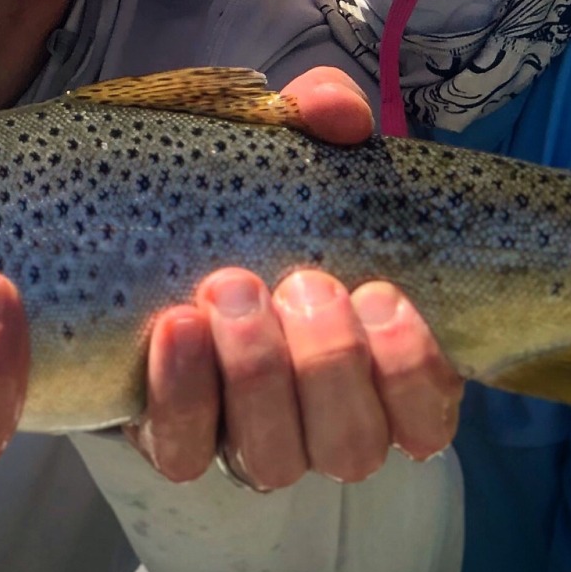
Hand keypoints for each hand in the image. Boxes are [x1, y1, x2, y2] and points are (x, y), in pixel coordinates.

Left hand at [127, 66, 462, 488]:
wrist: (144, 221)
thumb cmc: (250, 195)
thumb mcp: (293, 142)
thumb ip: (323, 111)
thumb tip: (339, 116)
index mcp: (376, 370)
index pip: (426, 421)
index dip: (412, 373)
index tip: (380, 294)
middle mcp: (319, 422)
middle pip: (351, 448)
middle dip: (328, 365)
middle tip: (301, 282)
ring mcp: (245, 438)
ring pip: (275, 460)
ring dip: (260, 378)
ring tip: (232, 287)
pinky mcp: (171, 437)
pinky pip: (183, 452)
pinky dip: (183, 394)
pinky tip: (177, 325)